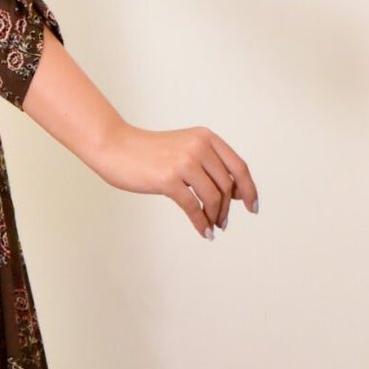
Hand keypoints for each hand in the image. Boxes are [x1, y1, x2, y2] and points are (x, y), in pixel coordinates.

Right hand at [94, 121, 258, 238]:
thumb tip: (235, 193)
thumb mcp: (184, 148)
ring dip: (216, 217)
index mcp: (206, 137)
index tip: (252, 206)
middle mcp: (199, 147)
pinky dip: (201, 222)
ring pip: (214, 198)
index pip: (239, 167)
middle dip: (228, 208)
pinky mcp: (169, 179)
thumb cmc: (147, 151)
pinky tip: (203, 231)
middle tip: (223, 222)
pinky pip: (193, 207)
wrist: (115, 146)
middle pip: (227, 186)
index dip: (249, 189)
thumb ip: (208, 163)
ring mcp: (184, 162)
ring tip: (213, 226)